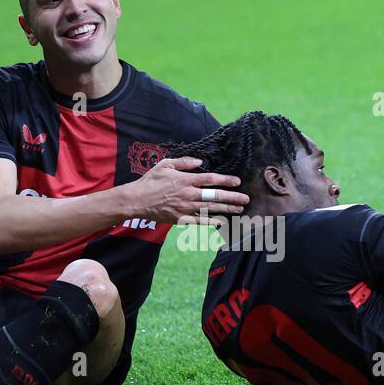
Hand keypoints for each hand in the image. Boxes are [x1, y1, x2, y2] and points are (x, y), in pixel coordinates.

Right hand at [128, 156, 248, 223]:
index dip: (226, 180)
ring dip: (226, 210)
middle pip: (214, 196)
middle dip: (232, 198)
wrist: (137, 200)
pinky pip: (199, 221)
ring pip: (210, 209)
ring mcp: (185, 208)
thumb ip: (184, 162)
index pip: (211, 179)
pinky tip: (221, 222)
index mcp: (186, 180)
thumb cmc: (151, 181)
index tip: (237, 181)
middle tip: (246, 199)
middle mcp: (188, 194)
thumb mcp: (166, 164)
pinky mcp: (180, 219)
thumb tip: (200, 162)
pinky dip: (211, 222)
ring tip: (239, 209)